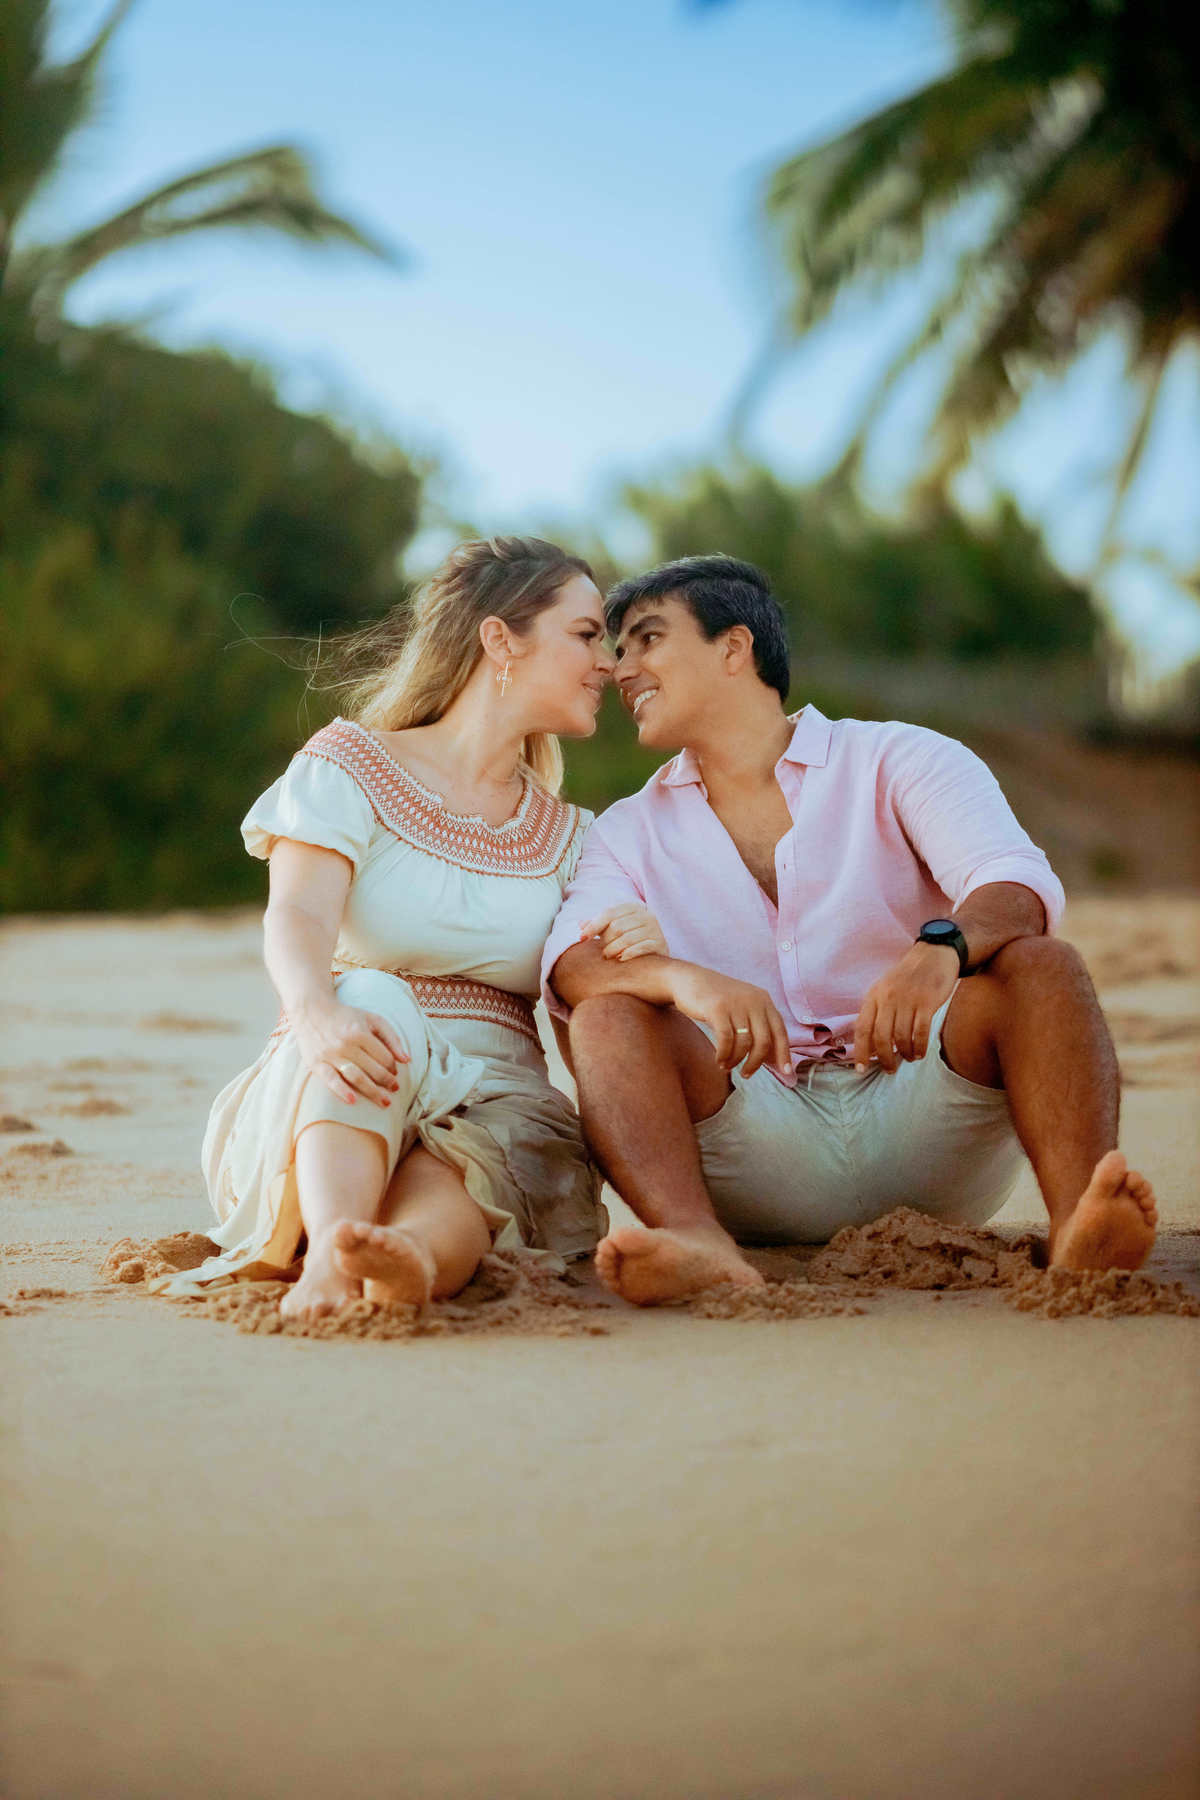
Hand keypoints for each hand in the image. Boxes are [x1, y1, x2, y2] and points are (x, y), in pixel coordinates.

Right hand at [290, 997, 409, 1106]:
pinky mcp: (316, 1063)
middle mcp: (346, 1044)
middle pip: (373, 1069)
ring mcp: (330, 1055)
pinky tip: (353, 1101)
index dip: (393, 1067)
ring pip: (356, 1077)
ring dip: (373, 1091)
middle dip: (387, 1082)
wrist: (311, 1011)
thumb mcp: (372, 1019)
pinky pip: (331, 1080)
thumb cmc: (346, 1017)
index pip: (384, 1057)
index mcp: (360, 1032)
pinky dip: (342, 1091)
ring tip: (384, 1102)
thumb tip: (407, 1060)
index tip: (395, 1073)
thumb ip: (392, 1038)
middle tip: (394, 1089)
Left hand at [579, 903, 668, 961]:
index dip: (593, 925)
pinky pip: (641, 948)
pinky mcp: (660, 943)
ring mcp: (655, 928)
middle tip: (602, 951)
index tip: (582, 938)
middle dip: (605, 940)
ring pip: (627, 938)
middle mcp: (646, 915)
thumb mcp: (614, 928)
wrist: (657, 950)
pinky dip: (628, 954)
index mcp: (633, 907)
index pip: (609, 912)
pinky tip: (620, 959)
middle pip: (617, 926)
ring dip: (613, 949)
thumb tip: (580, 924)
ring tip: (608, 956)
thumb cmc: (631, 937)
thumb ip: (598, 925)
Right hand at [666, 965, 791, 1078]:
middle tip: (746, 1074)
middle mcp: (754, 1000)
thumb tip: (773, 1060)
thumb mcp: (742, 1007)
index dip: (783, 1054)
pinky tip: (718, 1059)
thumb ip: (757, 1027)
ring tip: (726, 1065)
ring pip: (744, 1043)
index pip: (780, 1031)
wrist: (687, 979)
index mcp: (763, 1000)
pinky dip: (723, 1054)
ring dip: (735, 1060)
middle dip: (756, 1063)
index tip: (786, 1073)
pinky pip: (726, 1040)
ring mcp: (736, 1003)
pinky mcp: (717, 1008)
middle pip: (764, 1041)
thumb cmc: (716, 1000)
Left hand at [852, 942, 958, 1072]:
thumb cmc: (907, 976)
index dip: (860, 1051)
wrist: (933, 954)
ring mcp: (907, 1000)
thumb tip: (871, 1044)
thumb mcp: (884, 988)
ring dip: (904, 1053)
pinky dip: (919, 1047)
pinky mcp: (927, 1002)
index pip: (862, 1028)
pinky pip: (921, 1032)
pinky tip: (920, 1053)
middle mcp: (888, 998)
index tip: (860, 1069)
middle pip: (881, 1037)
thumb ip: (877, 1012)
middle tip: (890, 1070)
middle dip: (884, 1058)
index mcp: (874, 996)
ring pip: (901, 1036)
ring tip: (908, 1058)